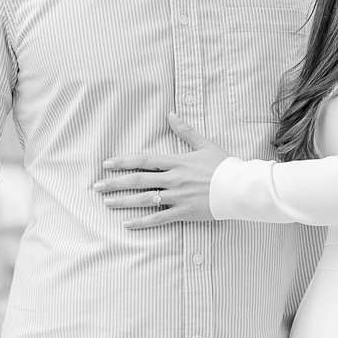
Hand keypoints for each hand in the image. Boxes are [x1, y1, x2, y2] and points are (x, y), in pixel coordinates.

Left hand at [97, 113, 230, 228]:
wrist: (240, 187)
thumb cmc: (224, 165)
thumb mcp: (205, 145)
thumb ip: (185, 131)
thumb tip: (171, 114)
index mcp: (177, 161)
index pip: (145, 160)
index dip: (124, 161)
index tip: (107, 164)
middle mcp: (174, 179)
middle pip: (138, 180)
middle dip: (115, 183)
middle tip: (97, 186)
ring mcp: (178, 196)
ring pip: (145, 199)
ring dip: (124, 201)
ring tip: (107, 202)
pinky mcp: (184, 212)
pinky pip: (159, 218)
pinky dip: (142, 221)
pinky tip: (127, 223)